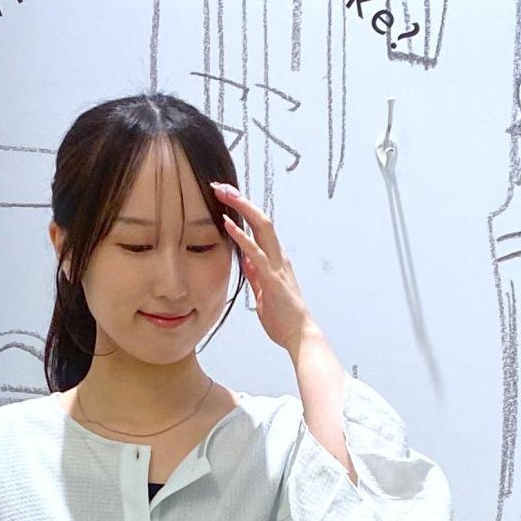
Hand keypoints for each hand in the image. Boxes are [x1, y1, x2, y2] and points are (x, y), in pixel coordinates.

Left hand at [211, 182, 317, 351]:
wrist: (299, 334)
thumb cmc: (282, 316)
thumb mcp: (262, 290)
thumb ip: (255, 273)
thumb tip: (245, 260)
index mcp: (275, 259)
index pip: (259, 227)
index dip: (243, 210)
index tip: (225, 197)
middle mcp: (279, 256)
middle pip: (261, 218)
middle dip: (241, 200)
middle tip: (221, 186)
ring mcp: (277, 265)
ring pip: (262, 227)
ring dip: (241, 208)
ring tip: (223, 194)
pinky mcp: (273, 278)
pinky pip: (256, 253)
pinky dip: (241, 237)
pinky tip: (227, 224)